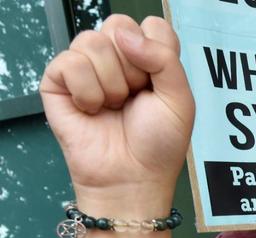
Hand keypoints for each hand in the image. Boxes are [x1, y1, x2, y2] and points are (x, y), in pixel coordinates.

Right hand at [39, 15, 193, 208]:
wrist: (132, 178)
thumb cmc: (158, 144)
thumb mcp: (180, 100)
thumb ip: (164, 58)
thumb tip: (125, 33)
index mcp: (149, 60)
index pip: (152, 25)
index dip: (157, 51)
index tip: (157, 82)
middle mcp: (118, 58)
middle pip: (119, 25)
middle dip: (133, 67)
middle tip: (134, 98)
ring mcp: (87, 68)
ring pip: (92, 41)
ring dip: (111, 83)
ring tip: (114, 107)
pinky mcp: (59, 81)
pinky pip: (69, 62)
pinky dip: (87, 91)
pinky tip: (92, 110)